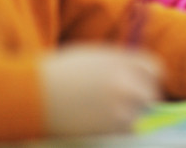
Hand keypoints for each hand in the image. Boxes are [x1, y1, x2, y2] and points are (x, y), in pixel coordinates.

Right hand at [40, 45, 161, 136]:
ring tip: (113, 113)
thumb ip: (117, 63)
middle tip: (131, 102)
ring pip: (142, 112)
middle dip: (144, 96)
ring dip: (133, 113)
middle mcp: (125, 81)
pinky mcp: (110, 126)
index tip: (146, 83)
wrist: (31, 95)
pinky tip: (105, 123)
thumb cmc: (57, 73)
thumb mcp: (92, 56)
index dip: (150, 76)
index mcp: (119, 60)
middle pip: (151, 91)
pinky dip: (121, 127)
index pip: (153, 67)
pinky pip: (128, 128)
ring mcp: (119, 105)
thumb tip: (134, 74)